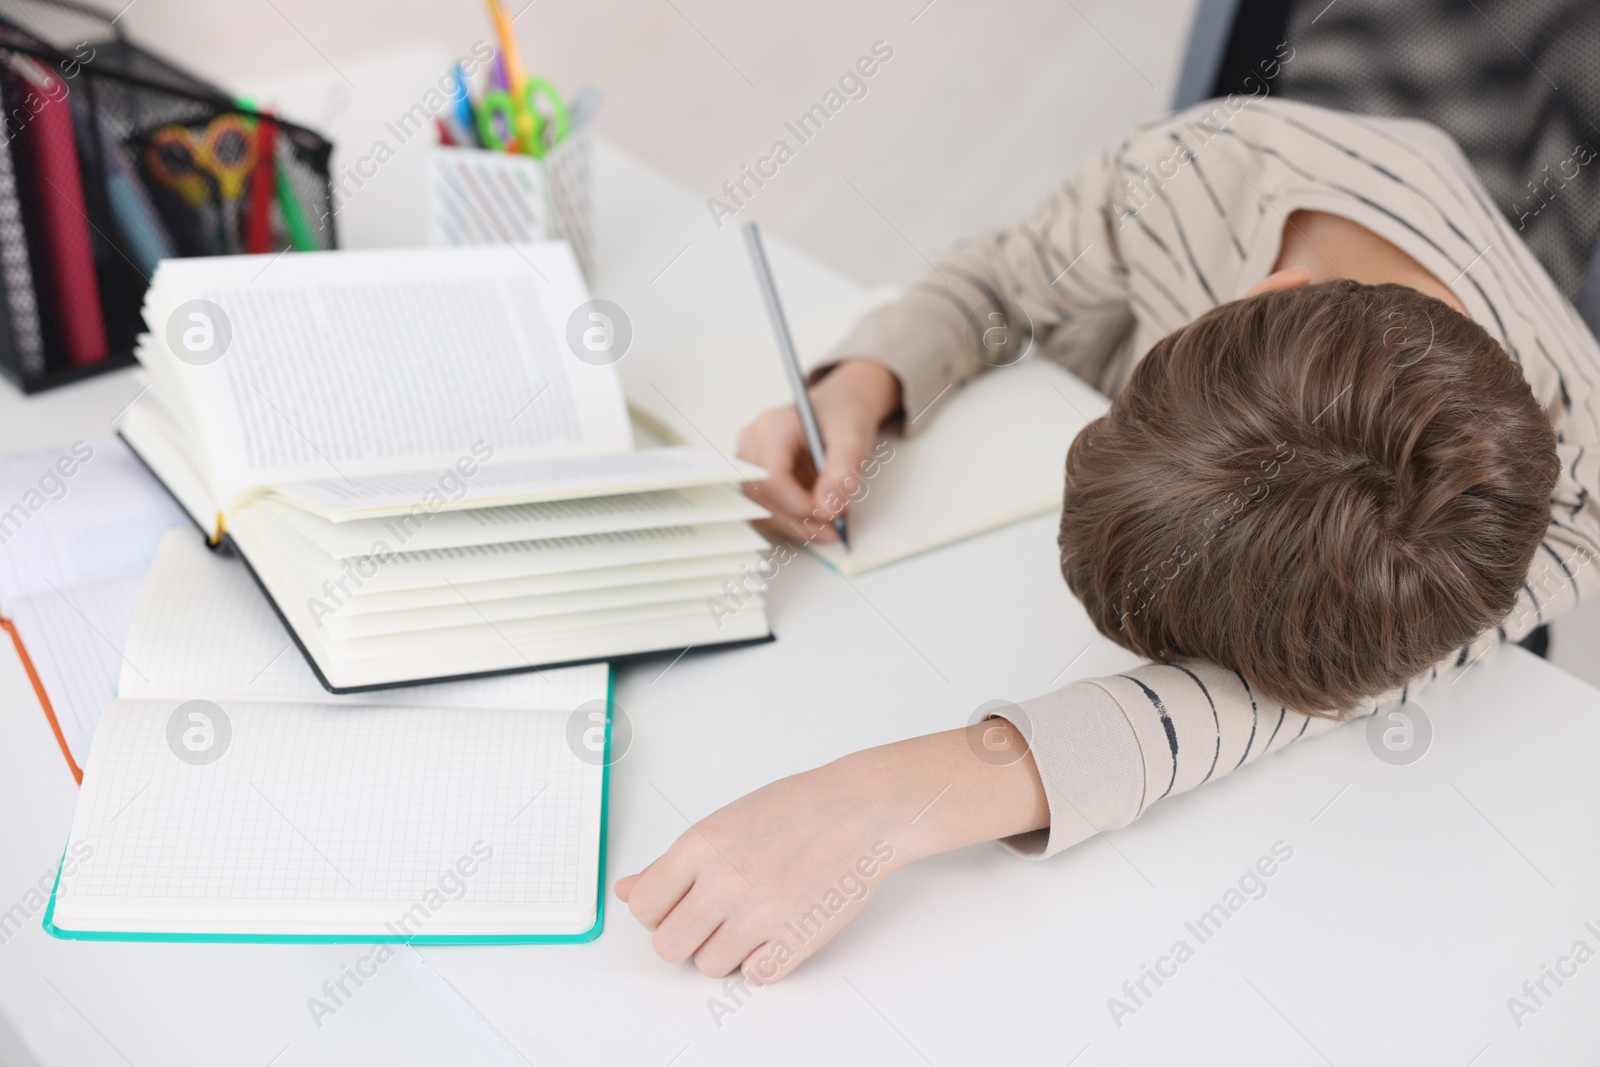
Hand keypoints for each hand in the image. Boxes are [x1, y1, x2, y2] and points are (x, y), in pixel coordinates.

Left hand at [614, 723, 1047, 983]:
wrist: (863, 810)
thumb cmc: (799, 808)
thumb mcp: (725, 820)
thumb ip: (673, 861)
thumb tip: (628, 889)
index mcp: (702, 844)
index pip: (643, 906)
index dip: (656, 912)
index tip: (674, 906)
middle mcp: (727, 880)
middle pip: (669, 946)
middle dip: (685, 937)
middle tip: (710, 919)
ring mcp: (762, 914)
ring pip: (709, 966)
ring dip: (724, 951)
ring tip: (748, 921)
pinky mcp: (797, 939)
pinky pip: (755, 977)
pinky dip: (762, 962)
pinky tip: (774, 933)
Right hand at [736, 359, 901, 542]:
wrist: (839, 407)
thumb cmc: (843, 414)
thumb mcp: (853, 437)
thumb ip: (843, 471)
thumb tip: (828, 508)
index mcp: (770, 427)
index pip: (771, 479)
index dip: (799, 506)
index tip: (831, 515)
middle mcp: (751, 445)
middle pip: (763, 498)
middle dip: (800, 521)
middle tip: (836, 529)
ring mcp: (749, 464)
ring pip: (761, 511)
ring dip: (796, 525)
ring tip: (832, 518)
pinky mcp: (756, 481)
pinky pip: (766, 513)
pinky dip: (793, 522)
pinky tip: (818, 514)